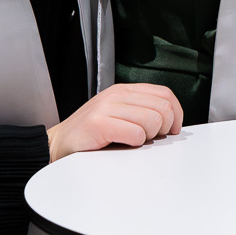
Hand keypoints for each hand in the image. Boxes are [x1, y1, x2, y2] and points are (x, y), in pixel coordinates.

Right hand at [46, 83, 182, 160]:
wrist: (58, 144)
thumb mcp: (118, 113)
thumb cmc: (90, 133)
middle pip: (163, 107)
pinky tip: (124, 144)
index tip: (173, 129)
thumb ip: (141, 111)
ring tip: (134, 141)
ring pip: (152, 120)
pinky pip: (135, 134)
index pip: (165, 93)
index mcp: (124, 90)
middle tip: (153, 138)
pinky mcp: (99, 124)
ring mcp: (107, 107)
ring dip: (148, 136)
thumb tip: (172, 121)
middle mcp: (117, 95)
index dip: (176, 113)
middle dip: (165, 127)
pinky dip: (135, 143)